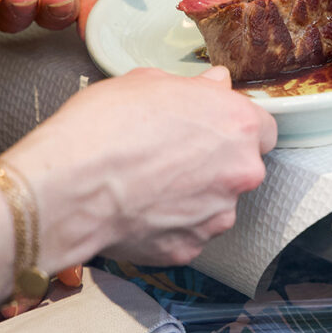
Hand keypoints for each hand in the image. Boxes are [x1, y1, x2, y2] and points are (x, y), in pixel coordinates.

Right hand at [4, 66, 277, 270]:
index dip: (232, 126)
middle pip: (239, 167)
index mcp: (237, 125)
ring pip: (214, 204)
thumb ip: (194, 87)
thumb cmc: (105, 124)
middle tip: (169, 154)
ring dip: (192, 195)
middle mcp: (239, 173)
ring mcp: (216, 216)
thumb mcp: (148, 82)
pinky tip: (137, 209)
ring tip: (146, 184)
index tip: (208, 126)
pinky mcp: (189, 250)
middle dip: (212, 162)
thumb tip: (214, 84)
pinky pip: (186, 233)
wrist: (70, 184)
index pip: (261, 128)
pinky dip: (168, 224)